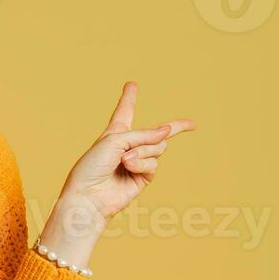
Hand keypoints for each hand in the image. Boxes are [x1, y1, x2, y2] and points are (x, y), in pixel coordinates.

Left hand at [58, 81, 194, 222]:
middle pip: (160, 132)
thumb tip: (167, 131)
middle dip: (178, 127)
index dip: (129, 98)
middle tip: (189, 126)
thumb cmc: (92, 166)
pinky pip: (153, 163)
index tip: (132, 84)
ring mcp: (138, 162)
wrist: (89, 195)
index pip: (124, 111)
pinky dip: (142, 164)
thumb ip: (142, 134)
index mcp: (115, 132)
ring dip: (142, 152)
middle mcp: (128, 146)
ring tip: (123, 161)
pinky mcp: (143, 177)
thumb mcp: (114, 139)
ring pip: (158, 148)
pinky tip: (128, 168)